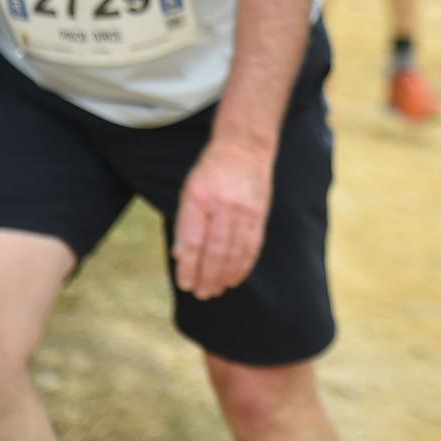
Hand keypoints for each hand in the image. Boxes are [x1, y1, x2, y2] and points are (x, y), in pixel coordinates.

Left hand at [172, 137, 274, 300]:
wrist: (244, 147)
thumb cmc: (211, 171)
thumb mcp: (189, 190)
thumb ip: (185, 223)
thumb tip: (181, 257)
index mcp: (198, 198)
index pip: (193, 241)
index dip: (189, 267)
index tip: (185, 284)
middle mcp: (222, 205)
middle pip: (214, 251)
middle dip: (207, 277)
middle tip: (201, 294)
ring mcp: (244, 210)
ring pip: (234, 252)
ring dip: (224, 276)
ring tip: (216, 290)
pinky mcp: (260, 214)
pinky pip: (252, 246)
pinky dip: (243, 265)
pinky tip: (235, 278)